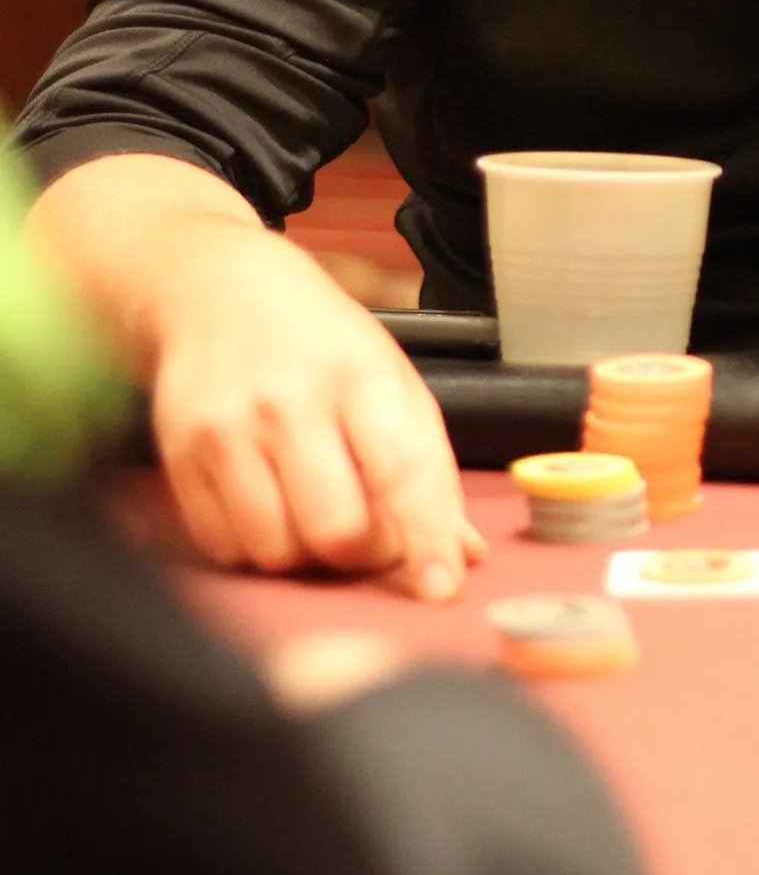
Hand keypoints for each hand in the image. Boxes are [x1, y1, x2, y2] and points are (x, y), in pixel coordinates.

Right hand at [147, 220, 483, 599]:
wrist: (215, 287)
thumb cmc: (317, 337)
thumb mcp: (390, 377)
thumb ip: (429, 465)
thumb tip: (464, 549)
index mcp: (360, 376)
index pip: (402, 473)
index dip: (425, 540)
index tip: (442, 586)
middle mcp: (290, 402)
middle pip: (335, 531)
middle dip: (363, 553)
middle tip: (368, 531)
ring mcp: (228, 428)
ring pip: (276, 550)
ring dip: (304, 553)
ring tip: (311, 507)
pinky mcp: (179, 453)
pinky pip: (223, 547)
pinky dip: (254, 545)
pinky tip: (267, 502)